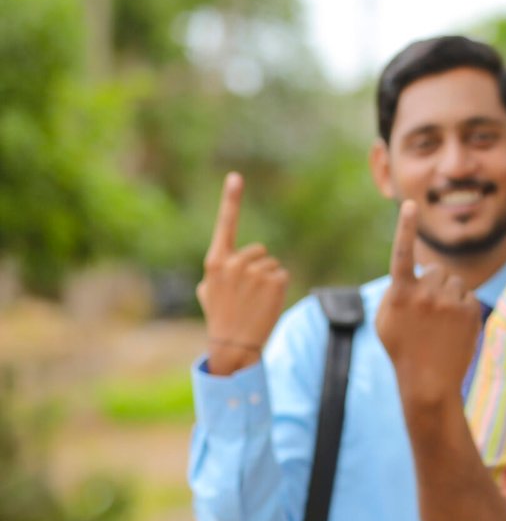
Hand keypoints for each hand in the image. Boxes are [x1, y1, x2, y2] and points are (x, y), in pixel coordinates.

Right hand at [196, 173, 287, 375]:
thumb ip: (218, 270)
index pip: (225, 225)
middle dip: (257, 267)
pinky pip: (282, 274)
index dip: (231, 199)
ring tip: (254, 300)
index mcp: (215, 261)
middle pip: (259, 251)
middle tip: (247, 292)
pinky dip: (278, 288)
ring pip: (272, 264)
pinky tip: (265, 303)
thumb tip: (226, 261)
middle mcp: (234, 262)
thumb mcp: (208, 290)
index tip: (235, 177)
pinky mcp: (275, 280)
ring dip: (268, 279)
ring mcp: (255, 271)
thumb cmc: (220, 316)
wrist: (234, 343)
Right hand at [375, 200, 483, 406]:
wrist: (428, 381)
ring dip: (450, 296)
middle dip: (436, 285)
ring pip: (456, 283)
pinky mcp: (470, 311)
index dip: (405, 227)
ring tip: (441, 323)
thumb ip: (396, 291)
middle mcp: (425, 294)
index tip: (410, 204)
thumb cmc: (402, 349)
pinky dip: (463, 310)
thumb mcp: (386, 319)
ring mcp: (450, 303)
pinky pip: (469, 298)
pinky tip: (454, 330)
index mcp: (401, 293)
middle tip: (428, 312)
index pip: (402, 253)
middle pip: (438, 271)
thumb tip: (412, 272)